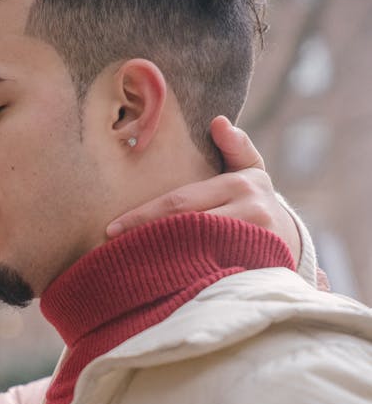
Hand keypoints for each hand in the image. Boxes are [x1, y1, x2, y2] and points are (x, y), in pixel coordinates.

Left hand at [105, 116, 299, 261]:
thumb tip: (218, 121)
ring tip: (127, 264)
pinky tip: (157, 282)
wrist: (291, 240)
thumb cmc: (255, 201)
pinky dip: (182, 278)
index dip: (143, 216)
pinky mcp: (254, 269)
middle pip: (184, 228)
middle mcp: (250, 213)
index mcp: (240, 185)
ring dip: (160, 260)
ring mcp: (254, 243)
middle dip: (145, 237)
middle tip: (112, 248)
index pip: (180, 201)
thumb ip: (235, 147)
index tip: (112, 227)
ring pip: (195, 253)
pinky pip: (210, 274)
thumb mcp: (251, 171)